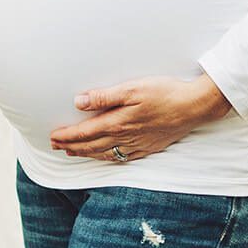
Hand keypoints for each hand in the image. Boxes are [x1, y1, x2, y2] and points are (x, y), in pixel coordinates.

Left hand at [47, 73, 233, 161]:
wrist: (194, 106)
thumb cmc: (164, 92)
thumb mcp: (131, 88)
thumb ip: (104, 97)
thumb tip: (78, 102)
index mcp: (119, 122)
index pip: (85, 133)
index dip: (67, 136)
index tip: (53, 136)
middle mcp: (126, 137)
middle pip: (92, 145)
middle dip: (72, 146)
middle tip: (55, 146)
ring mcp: (138, 144)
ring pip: (106, 153)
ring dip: (86, 153)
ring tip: (73, 152)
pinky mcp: (149, 147)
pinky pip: (122, 158)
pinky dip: (108, 158)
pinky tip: (105, 156)